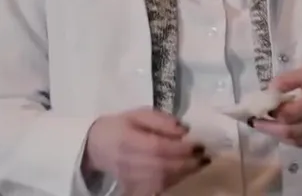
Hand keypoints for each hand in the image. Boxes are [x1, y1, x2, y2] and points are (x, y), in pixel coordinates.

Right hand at [82, 107, 209, 193]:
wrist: (96, 146)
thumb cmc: (120, 126)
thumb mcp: (137, 114)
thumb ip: (160, 120)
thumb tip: (184, 129)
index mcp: (127, 139)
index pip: (157, 147)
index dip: (180, 148)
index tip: (199, 144)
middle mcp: (127, 161)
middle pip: (162, 166)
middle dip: (187, 163)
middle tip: (206, 156)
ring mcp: (129, 177)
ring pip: (161, 180)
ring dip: (184, 173)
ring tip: (200, 163)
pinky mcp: (132, 187)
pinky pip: (157, 187)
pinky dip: (174, 181)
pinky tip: (185, 172)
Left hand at [250, 63, 301, 147]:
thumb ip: (290, 80)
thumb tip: (269, 90)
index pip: (289, 113)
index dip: (272, 112)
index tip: (261, 105)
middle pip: (291, 132)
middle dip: (270, 128)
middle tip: (255, 122)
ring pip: (298, 141)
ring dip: (280, 135)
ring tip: (267, 127)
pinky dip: (294, 139)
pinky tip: (285, 132)